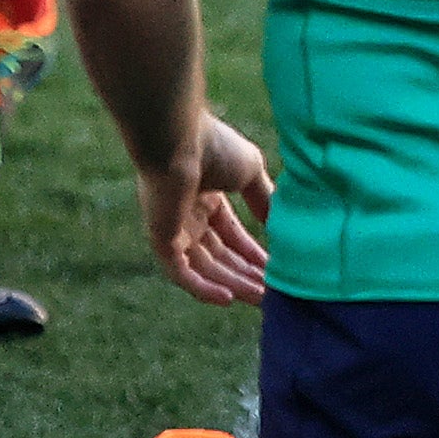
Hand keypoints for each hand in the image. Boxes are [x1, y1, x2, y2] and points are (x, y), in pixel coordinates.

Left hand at [136, 111, 273, 305]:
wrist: (178, 139)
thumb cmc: (214, 147)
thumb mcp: (250, 170)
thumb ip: (263, 198)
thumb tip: (278, 223)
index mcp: (206, 197)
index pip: (230, 234)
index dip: (252, 253)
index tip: (275, 270)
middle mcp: (187, 216)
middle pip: (219, 256)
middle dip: (246, 274)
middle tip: (272, 292)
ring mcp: (172, 229)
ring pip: (204, 268)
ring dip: (232, 284)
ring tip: (260, 298)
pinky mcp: (160, 239)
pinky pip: (181, 273)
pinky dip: (203, 288)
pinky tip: (228, 298)